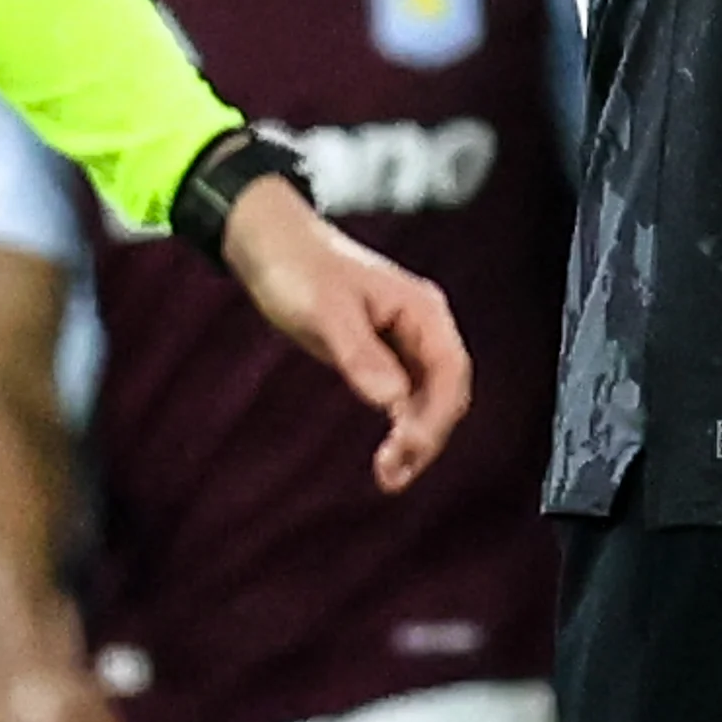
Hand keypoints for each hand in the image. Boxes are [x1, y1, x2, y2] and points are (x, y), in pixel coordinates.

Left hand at [221, 176, 470, 491]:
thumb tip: (393, 403)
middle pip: (447, 391)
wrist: (270, 244)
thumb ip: (361, 356)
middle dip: (428, 435)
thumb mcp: (326, 313)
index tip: (408, 448)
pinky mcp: (381, 352)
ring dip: (416, 437)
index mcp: (423, 311)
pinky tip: (386, 453)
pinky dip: (399, 425)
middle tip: (393, 472)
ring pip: (428, 398)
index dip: (438, 416)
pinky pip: (405, 396)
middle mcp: (422, 327)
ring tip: (389, 477)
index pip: (451, 372)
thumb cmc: (298, 269)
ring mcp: (404, 340)